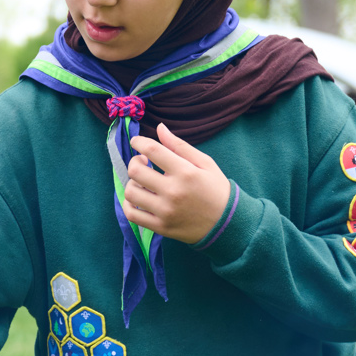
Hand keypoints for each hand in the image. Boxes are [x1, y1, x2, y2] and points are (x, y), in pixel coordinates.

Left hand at [124, 123, 231, 244]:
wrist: (227, 223)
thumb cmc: (216, 189)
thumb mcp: (205, 163)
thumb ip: (180, 145)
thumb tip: (159, 128)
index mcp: (185, 172)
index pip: (152, 150)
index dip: (139, 142)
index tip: (136, 142)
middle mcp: (173, 192)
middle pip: (136, 171)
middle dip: (134, 162)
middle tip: (142, 162)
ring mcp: (166, 211)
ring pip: (131, 193)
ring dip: (132, 183)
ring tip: (142, 182)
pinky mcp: (161, 227)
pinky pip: (132, 215)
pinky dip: (128, 205)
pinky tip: (138, 199)